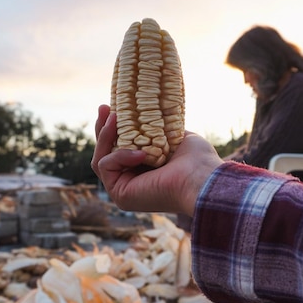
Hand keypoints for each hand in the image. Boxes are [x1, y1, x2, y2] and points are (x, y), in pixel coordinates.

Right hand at [91, 105, 221, 215]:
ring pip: (101, 159)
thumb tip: (144, 114)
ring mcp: (124, 190)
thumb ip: (157, 129)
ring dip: (104, 137)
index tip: (113, 107)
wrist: (201, 178)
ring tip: (114, 117)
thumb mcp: (175, 136)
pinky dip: (119, 155)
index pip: (121, 148)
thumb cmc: (197, 160)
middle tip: (104, 107)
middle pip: (105, 154)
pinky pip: (106, 166)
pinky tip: (140, 152)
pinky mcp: (120, 195)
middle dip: (102, 130)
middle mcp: (132, 182)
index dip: (113, 129)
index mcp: (145, 170)